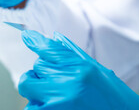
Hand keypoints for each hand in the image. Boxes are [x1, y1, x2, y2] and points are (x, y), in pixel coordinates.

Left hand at [19, 30, 138, 109]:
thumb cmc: (111, 97)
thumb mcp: (97, 72)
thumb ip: (72, 55)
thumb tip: (53, 37)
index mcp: (82, 69)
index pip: (49, 49)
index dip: (36, 41)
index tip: (27, 36)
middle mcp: (68, 83)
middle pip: (37, 66)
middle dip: (44, 72)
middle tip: (58, 80)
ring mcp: (57, 102)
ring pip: (28, 85)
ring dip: (36, 88)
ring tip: (55, 95)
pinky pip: (30, 106)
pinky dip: (37, 105)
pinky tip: (53, 106)